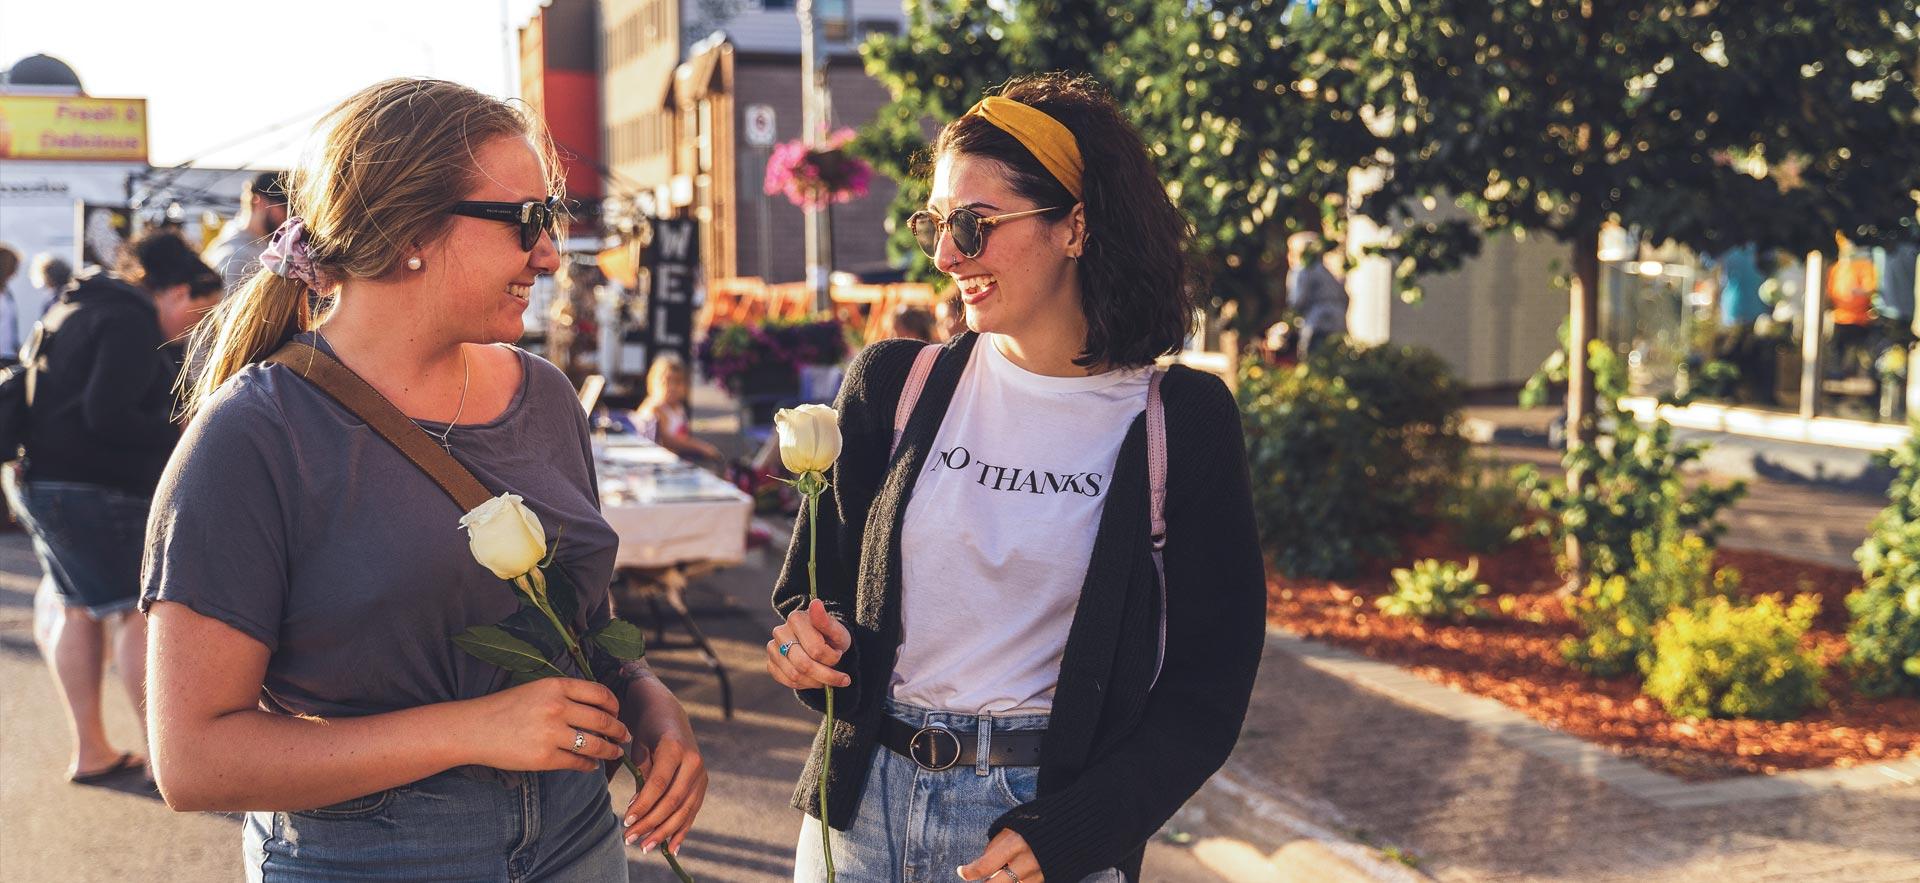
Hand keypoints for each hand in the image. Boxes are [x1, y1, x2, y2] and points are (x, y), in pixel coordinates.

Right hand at [461, 678, 629, 772]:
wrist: (474, 728)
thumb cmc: (505, 708)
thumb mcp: (536, 689)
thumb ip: (564, 694)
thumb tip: (597, 708)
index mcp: (556, 686)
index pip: (599, 693)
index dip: (614, 705)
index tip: (617, 713)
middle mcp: (557, 707)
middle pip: (602, 720)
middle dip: (618, 730)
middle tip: (624, 736)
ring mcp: (551, 734)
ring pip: (594, 744)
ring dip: (609, 751)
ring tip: (614, 753)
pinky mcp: (544, 758)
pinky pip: (577, 762)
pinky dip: (589, 765)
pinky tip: (590, 765)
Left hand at [621, 728, 706, 854]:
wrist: (670, 716)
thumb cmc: (647, 731)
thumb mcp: (639, 746)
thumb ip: (640, 774)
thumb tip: (636, 808)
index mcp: (675, 748)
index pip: (659, 783)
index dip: (643, 804)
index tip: (626, 819)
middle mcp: (693, 761)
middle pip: (672, 800)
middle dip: (650, 823)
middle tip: (629, 838)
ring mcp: (701, 774)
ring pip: (684, 810)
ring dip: (664, 831)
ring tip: (645, 847)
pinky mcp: (702, 784)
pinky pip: (692, 811)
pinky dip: (682, 830)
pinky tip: (672, 848)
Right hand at [766, 599, 852, 689]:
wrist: (821, 643)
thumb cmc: (831, 637)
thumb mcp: (837, 630)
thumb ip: (827, 621)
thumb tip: (815, 603)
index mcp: (796, 618)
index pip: (816, 650)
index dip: (832, 658)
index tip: (841, 654)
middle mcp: (780, 632)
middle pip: (803, 665)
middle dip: (826, 676)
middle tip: (842, 679)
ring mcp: (773, 648)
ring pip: (795, 676)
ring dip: (816, 682)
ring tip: (828, 678)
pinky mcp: (771, 663)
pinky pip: (787, 681)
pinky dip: (805, 685)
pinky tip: (815, 680)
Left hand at [958, 829, 1041, 882]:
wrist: (1073, 824)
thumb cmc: (1037, 822)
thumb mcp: (1013, 826)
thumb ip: (995, 847)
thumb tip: (979, 867)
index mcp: (1016, 843)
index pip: (985, 866)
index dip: (969, 872)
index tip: (962, 871)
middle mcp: (1028, 862)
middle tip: (980, 878)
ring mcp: (1040, 875)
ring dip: (1004, 881)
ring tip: (1002, 871)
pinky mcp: (1049, 880)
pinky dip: (1018, 882)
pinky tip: (1015, 875)